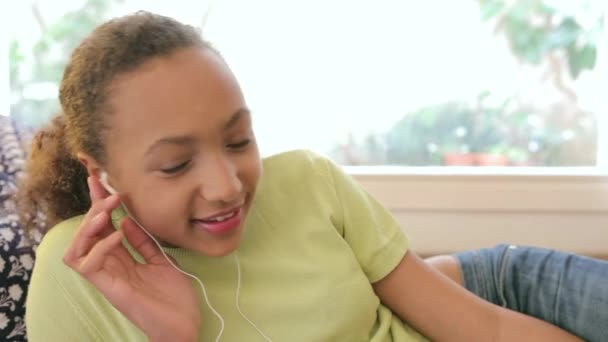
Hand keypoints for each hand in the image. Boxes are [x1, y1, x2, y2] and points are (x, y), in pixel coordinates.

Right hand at [63, 176, 200, 340]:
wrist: (185, 325)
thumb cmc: (174, 296)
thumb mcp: (161, 261)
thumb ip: (144, 243)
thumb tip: (129, 219)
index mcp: (122, 260)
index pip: (104, 228)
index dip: (99, 204)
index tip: (100, 181)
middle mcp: (110, 268)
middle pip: (88, 235)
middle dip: (94, 208)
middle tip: (108, 191)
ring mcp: (109, 279)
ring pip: (77, 249)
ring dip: (89, 227)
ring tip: (107, 211)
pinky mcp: (111, 289)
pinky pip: (88, 266)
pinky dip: (99, 247)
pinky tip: (118, 235)